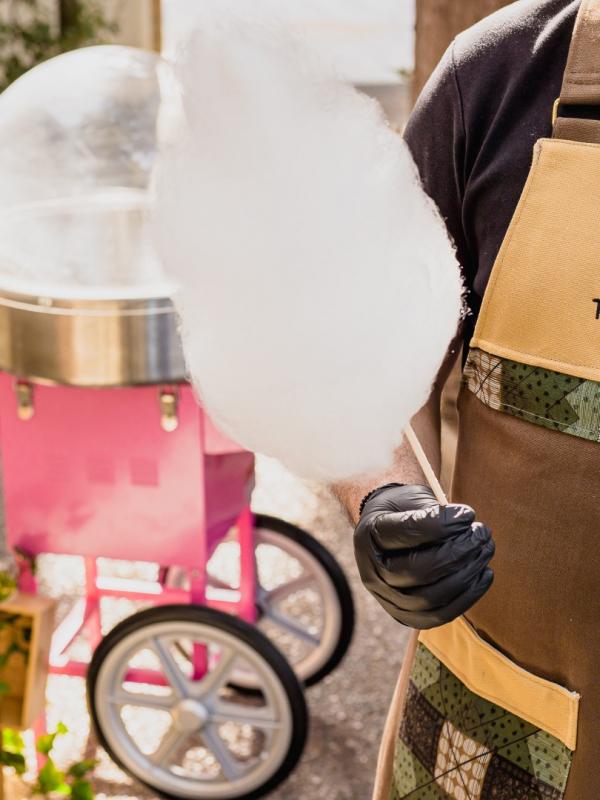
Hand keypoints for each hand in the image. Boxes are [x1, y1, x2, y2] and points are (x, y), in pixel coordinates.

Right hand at [354, 484, 493, 628]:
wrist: (386, 533)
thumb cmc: (404, 510)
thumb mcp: (411, 499)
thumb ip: (434, 511)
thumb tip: (466, 527)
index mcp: (369, 534)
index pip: (407, 532)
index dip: (443, 524)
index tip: (468, 514)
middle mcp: (372, 570)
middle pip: (418, 570)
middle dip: (458, 553)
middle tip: (482, 534)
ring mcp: (386, 598)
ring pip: (430, 597)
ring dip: (467, 575)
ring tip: (485, 551)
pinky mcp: (405, 615)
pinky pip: (439, 615)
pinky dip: (468, 597)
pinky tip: (485, 575)